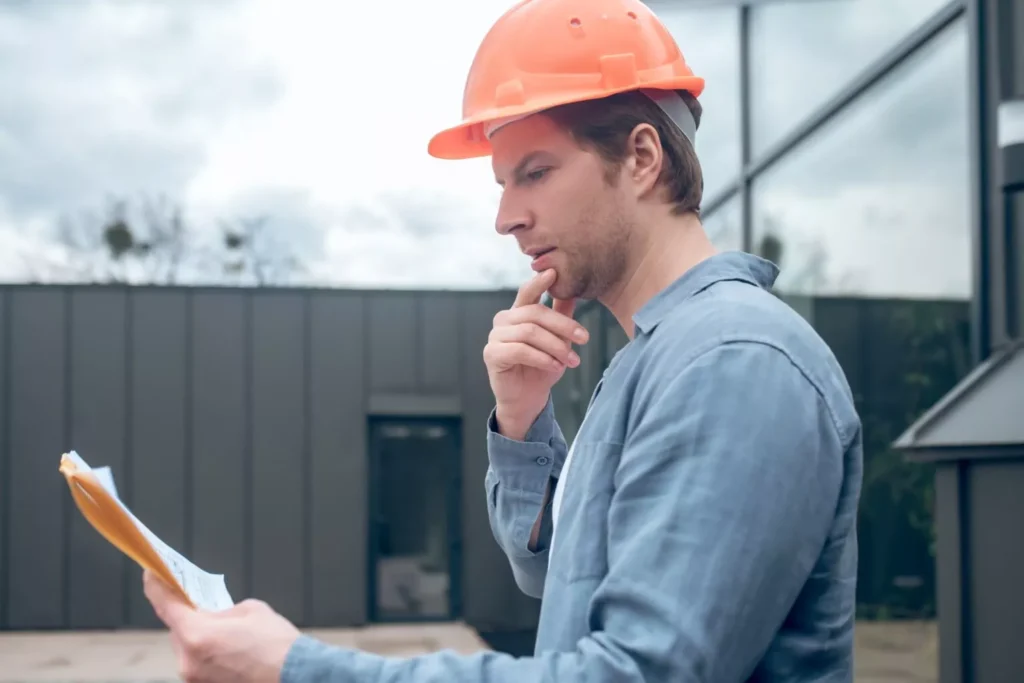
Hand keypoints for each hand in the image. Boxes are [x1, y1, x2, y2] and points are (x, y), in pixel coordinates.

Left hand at [143, 570, 300, 682]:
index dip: (156, 586)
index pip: (166, 605)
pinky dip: (208, 653)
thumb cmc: (277, 645)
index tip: (151, 574)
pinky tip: (230, 650)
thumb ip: (223, 610)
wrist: (295, 677)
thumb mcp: (250, 611)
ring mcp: (195, 679)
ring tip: (225, 632)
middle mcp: (189, 660)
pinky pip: (199, 664)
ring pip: (189, 649)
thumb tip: (215, 615)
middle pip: (178, 630)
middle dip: (189, 616)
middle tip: (201, 604)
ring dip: (200, 637)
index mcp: (197, 634)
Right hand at [484, 268, 587, 438]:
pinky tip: (556, 366)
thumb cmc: (542, 367)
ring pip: (529, 332)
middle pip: (535, 313)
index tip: (554, 273)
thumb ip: (561, 315)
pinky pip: (520, 350)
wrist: (528, 398)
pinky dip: (542, 358)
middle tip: (584, 339)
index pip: (527, 292)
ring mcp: (494, 336)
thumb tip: (574, 290)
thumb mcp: (557, 339)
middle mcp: (503, 320)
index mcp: (518, 312)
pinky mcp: (492, 354)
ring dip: (555, 346)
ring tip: (572, 360)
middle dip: (563, 326)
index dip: (539, 282)